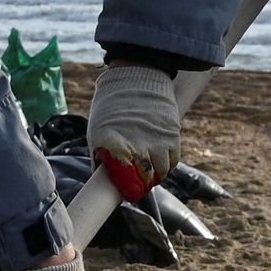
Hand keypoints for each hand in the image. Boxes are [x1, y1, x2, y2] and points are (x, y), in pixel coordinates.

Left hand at [86, 59, 185, 204]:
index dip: (129, 190)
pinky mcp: (172, 134)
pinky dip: (168, 163)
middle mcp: (139, 147)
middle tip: (138, 184)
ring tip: (149, 172)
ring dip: (156, 175)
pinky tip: (160, 160)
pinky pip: (174, 158)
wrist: (136, 78)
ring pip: (162, 171)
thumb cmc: (111, 107)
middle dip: (143, 184)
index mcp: (117, 147)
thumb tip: (100, 177)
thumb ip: (99, 156)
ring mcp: (157, 141)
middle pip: (146, 179)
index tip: (128, 192)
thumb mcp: (97, 131)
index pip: (126, 182)